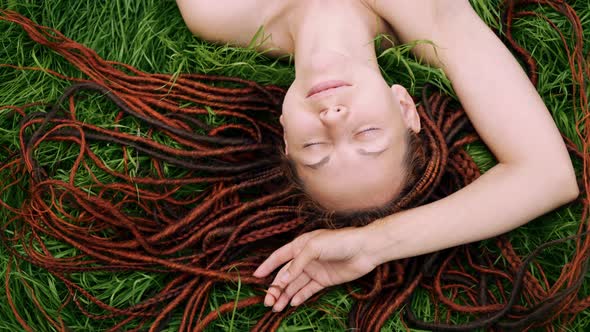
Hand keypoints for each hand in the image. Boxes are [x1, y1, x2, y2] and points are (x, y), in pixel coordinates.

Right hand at [252, 227, 377, 311]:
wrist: (364, 249)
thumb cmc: (339, 241)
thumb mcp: (313, 248)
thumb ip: (296, 264)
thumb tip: (281, 280)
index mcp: (300, 245)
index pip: (279, 257)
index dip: (267, 266)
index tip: (255, 277)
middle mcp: (305, 258)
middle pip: (285, 275)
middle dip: (275, 288)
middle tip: (267, 302)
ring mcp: (314, 270)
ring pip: (295, 285)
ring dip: (285, 295)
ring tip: (276, 308)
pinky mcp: (324, 280)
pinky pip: (308, 290)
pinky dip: (300, 296)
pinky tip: (292, 303)